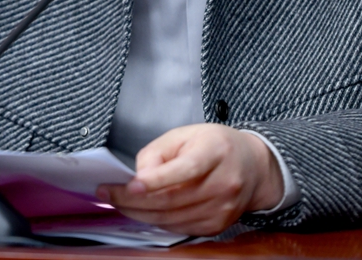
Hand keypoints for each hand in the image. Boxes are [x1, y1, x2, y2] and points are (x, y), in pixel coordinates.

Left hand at [97, 124, 283, 235]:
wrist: (253, 167)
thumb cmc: (215, 145)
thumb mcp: (185, 134)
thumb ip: (158, 152)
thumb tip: (138, 177)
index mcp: (215, 151)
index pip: (185, 169)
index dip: (155, 180)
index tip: (129, 185)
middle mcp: (223, 182)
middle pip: (173, 199)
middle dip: (134, 200)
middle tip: (109, 194)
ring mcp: (221, 208)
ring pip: (172, 218)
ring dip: (140, 213)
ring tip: (119, 202)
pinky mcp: (217, 225)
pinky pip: (179, 228)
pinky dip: (157, 222)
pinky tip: (143, 212)